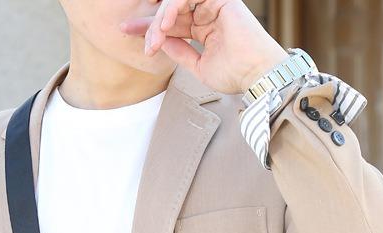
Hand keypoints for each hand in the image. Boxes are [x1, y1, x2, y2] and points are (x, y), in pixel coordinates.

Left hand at [119, 0, 287, 94]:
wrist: (255, 74)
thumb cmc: (235, 74)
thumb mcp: (198, 67)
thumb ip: (180, 53)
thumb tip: (161, 42)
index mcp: (203, 28)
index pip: (171, 23)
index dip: (148, 27)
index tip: (127, 31)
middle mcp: (207, 13)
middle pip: (169, 12)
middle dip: (150, 25)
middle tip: (140, 41)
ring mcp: (213, 5)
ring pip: (175, 3)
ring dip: (160, 20)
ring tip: (155, 37)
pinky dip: (173, 7)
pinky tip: (166, 24)